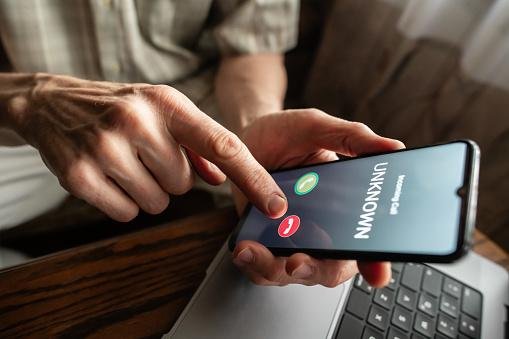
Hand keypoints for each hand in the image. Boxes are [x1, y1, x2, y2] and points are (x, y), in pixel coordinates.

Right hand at [5, 73, 287, 220]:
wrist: (55, 104)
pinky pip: (126, 213)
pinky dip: (123, 202)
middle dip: (171, 177)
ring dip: (148, 190)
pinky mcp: (80, 175)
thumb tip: (223, 177)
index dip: (252, 178)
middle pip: (185, 185)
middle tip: (146, 154)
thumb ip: (198, 143)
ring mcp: (106, 148)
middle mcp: (137, 121)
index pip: (222, 145)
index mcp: (167, 103)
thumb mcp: (163, 110)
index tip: (276, 205)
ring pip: (158, 202)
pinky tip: (108, 175)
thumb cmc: (122, 108)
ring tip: (127, 163)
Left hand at [231, 109, 404, 286]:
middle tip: (297, 261)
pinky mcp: (267, 242)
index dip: (377, 262)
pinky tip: (244, 248)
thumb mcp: (318, 128)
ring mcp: (294, 239)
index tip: (376, 272)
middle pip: (331, 268)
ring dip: (273, 268)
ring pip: (292, 274)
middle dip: (315, 270)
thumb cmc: (287, 134)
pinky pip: (263, 269)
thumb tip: (392, 147)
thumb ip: (352, 138)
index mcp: (346, 206)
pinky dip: (253, 265)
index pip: (368, 242)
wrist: (249, 136)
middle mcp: (324, 229)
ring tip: (252, 251)